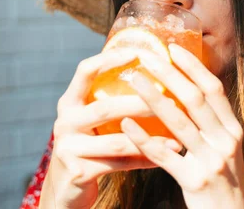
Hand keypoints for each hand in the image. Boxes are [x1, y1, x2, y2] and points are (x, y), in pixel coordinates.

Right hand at [40, 49, 182, 208]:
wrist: (65, 189)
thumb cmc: (88, 148)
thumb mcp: (90, 122)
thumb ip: (109, 102)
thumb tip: (157, 77)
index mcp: (69, 102)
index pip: (85, 71)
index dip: (111, 59)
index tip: (139, 52)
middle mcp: (64, 121)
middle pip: (105, 108)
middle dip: (141, 103)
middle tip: (172, 101)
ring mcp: (68, 148)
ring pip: (116, 141)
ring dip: (151, 138)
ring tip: (178, 136)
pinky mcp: (78, 171)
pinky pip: (119, 164)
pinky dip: (146, 159)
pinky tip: (167, 156)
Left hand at [121, 44, 243, 208]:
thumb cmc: (222, 182)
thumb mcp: (225, 149)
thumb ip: (210, 124)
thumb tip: (185, 93)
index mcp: (233, 129)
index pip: (214, 90)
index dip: (194, 67)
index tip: (173, 49)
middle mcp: (226, 141)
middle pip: (195, 99)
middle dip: (170, 75)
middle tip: (147, 57)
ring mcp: (212, 161)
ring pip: (179, 122)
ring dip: (153, 98)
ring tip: (132, 81)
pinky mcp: (195, 182)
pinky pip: (164, 155)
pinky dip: (144, 138)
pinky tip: (126, 124)